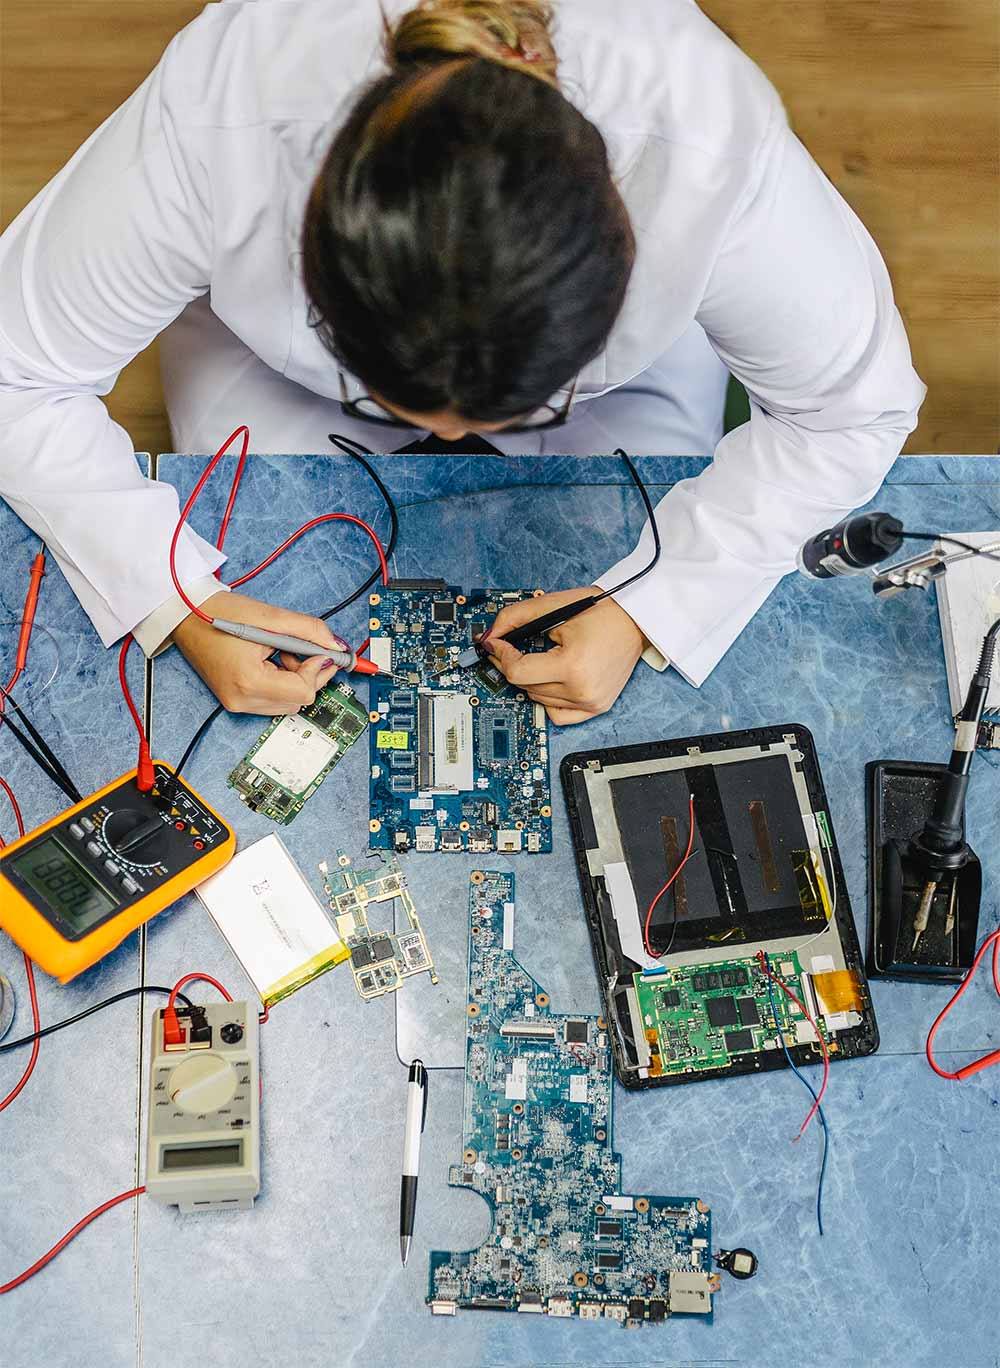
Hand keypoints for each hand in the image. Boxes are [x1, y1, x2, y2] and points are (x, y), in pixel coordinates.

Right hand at [173, 590, 345, 713]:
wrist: (188, 616)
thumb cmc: (221, 613)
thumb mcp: (271, 616)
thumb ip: (310, 630)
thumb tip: (336, 646)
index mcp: (248, 681)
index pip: (303, 692)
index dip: (318, 670)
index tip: (319, 650)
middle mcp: (241, 700)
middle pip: (298, 701)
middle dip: (308, 674)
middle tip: (300, 648)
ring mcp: (236, 703)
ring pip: (288, 703)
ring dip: (295, 679)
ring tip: (280, 652)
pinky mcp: (235, 701)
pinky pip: (273, 700)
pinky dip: (281, 682)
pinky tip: (271, 661)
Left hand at [485, 587, 645, 724]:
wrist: (635, 622)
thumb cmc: (603, 612)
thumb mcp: (554, 607)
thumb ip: (515, 618)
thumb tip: (490, 635)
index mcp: (573, 666)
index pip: (518, 672)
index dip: (500, 655)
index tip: (496, 643)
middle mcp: (582, 690)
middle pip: (525, 686)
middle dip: (512, 664)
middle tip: (511, 646)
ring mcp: (590, 703)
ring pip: (537, 699)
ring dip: (530, 680)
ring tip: (540, 658)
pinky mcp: (596, 707)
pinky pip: (557, 714)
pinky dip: (547, 699)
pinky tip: (549, 681)